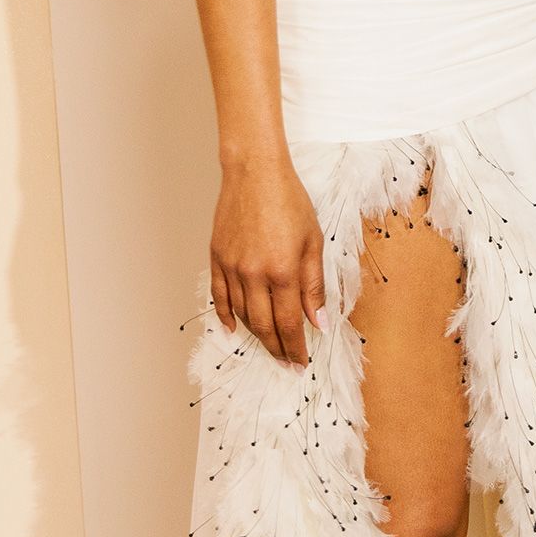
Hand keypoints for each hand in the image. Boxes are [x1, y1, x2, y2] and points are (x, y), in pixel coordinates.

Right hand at [210, 151, 325, 362]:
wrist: (255, 173)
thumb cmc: (289, 202)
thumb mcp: (313, 242)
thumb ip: (314, 286)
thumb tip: (319, 322)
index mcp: (283, 271)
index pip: (289, 323)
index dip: (296, 347)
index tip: (302, 362)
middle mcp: (254, 274)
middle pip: (264, 326)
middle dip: (277, 349)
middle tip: (287, 363)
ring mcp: (232, 267)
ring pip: (242, 315)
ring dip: (256, 335)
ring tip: (269, 345)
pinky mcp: (217, 258)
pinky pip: (219, 296)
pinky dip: (226, 316)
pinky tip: (233, 329)